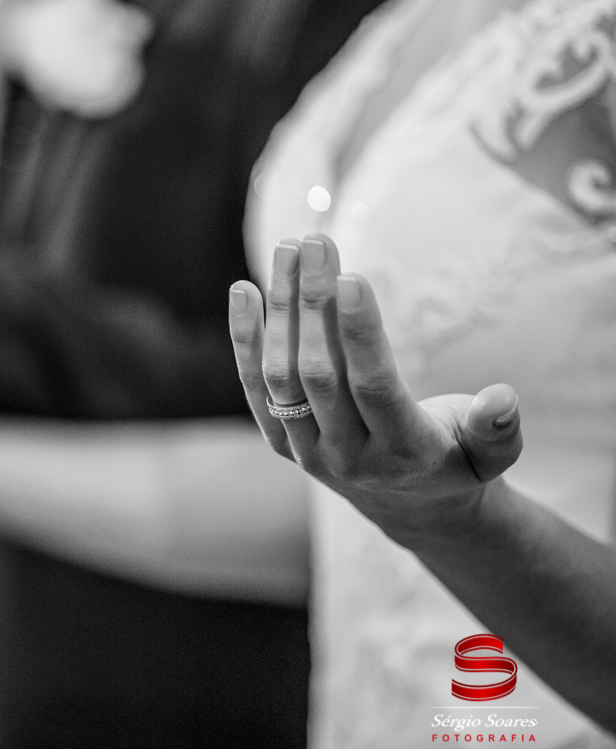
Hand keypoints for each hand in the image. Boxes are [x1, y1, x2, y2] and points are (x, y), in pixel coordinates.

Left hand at [227, 234, 523, 545]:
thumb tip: (502, 399)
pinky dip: (246, 339)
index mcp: (403, 452)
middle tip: (315, 242)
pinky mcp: (280, 441)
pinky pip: (254, 387)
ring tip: (286, 250)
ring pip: (281, 377)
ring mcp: (307, 450)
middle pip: (319, 375)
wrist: (408, 506)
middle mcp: (347, 455)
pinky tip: (244, 290)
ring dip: (279, 311)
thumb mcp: (489, 456)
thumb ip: (498, 432)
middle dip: (313, 304)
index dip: (360, 334)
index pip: (372, 387)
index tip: (350, 276)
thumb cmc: (455, 459)